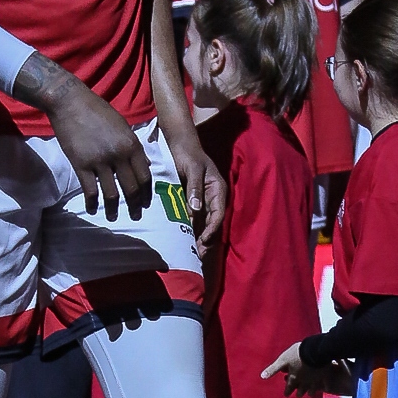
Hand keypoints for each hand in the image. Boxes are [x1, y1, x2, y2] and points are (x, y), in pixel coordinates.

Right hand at [15, 55, 151, 222]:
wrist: (70, 102)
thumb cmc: (97, 111)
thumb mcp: (122, 126)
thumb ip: (134, 146)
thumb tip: (145, 165)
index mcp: (132, 145)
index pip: (145, 176)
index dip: (147, 194)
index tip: (146, 204)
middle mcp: (119, 155)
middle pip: (132, 189)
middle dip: (136, 206)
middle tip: (136, 215)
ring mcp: (100, 161)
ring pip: (112, 194)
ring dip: (114, 210)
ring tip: (113, 217)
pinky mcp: (81, 165)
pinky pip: (91, 191)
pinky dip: (93, 203)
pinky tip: (92, 209)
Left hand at [168, 126, 226, 256]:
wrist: (179, 142)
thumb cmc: (188, 153)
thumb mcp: (193, 168)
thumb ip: (195, 188)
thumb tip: (195, 210)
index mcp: (218, 189)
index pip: (218, 213)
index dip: (212, 228)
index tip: (204, 240)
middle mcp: (213, 196)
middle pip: (213, 222)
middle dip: (208, 239)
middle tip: (200, 255)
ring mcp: (204, 199)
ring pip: (205, 223)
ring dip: (200, 237)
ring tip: (195, 253)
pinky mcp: (193, 200)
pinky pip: (195, 218)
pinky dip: (193, 230)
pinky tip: (187, 240)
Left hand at [262, 341, 320, 396]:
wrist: (315, 349)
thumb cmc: (297, 354)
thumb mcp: (282, 360)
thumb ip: (273, 369)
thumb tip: (262, 377)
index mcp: (294, 378)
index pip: (289, 388)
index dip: (287, 391)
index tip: (286, 395)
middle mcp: (304, 382)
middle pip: (301, 391)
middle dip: (299, 393)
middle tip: (298, 395)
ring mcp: (314, 380)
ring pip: (311, 390)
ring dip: (309, 392)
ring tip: (309, 393)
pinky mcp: (324, 375)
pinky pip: (324, 384)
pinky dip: (324, 386)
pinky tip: (325, 387)